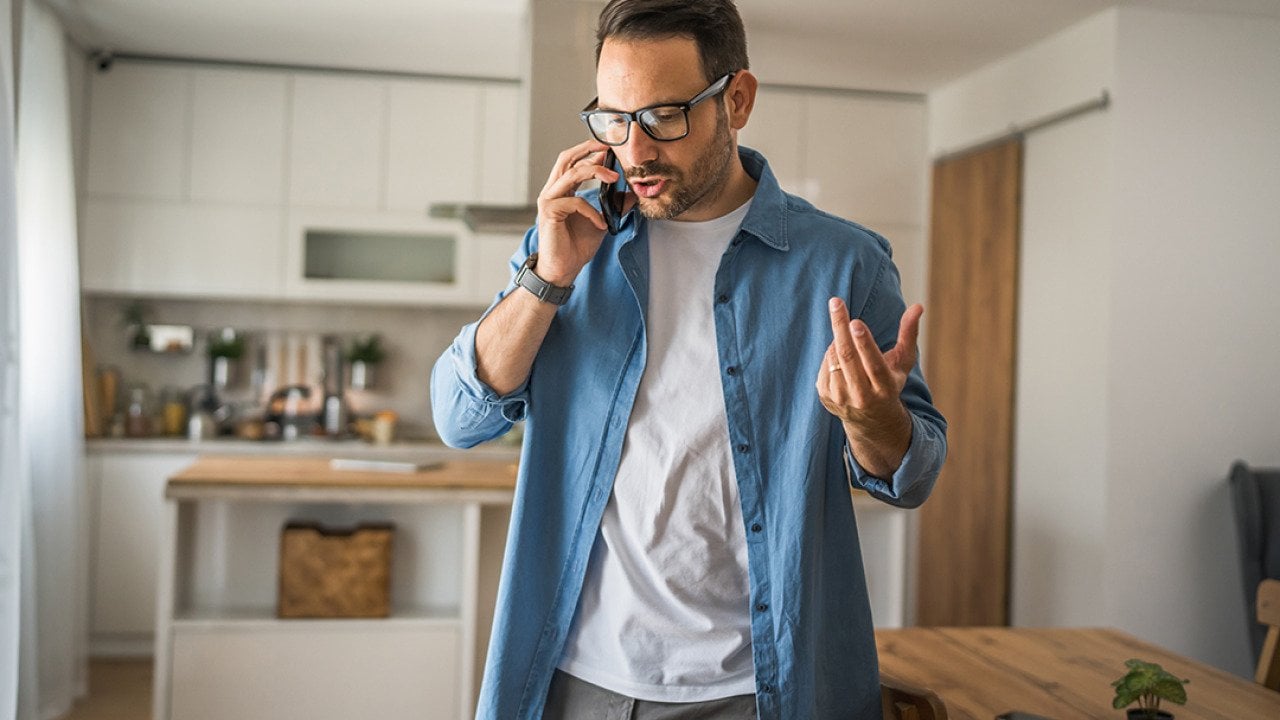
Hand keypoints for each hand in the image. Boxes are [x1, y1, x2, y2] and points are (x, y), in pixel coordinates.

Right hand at [533, 140, 629, 285]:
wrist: (563, 269)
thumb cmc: (576, 246)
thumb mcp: (601, 221)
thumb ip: (613, 206)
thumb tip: (631, 195)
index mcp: (561, 190)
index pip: (572, 161)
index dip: (589, 151)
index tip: (609, 148)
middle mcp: (552, 191)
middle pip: (566, 158)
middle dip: (587, 149)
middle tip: (608, 147)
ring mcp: (548, 200)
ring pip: (571, 174)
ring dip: (596, 172)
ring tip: (615, 179)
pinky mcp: (549, 211)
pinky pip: (575, 201)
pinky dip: (592, 211)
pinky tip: (601, 224)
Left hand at [817, 298, 921, 474]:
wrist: (870, 421)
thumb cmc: (889, 383)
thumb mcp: (903, 363)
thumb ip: (909, 334)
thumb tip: (918, 306)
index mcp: (884, 387)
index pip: (873, 364)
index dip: (864, 343)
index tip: (855, 322)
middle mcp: (862, 396)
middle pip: (847, 356)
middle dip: (840, 326)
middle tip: (836, 302)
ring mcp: (841, 398)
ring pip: (834, 358)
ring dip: (838, 339)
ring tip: (846, 332)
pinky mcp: (825, 396)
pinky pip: (825, 364)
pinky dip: (831, 352)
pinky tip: (840, 353)